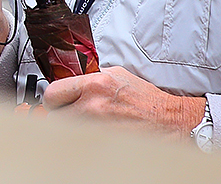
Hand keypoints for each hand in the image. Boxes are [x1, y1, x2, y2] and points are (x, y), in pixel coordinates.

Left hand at [41, 65, 203, 137]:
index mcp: (94, 85)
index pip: (52, 93)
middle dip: (59, 115)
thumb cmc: (145, 100)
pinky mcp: (102, 145)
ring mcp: (97, 128)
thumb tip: (71, 83)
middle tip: (69, 113)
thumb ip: (90, 78)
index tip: (56, 101)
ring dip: (70, 128)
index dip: (53, 98)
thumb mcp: (116, 75)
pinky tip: (95, 134)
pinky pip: (80, 144)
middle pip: (54, 116)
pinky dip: (83, 140)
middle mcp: (93, 107)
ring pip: (65, 132)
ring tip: (85, 123)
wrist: (167, 120)